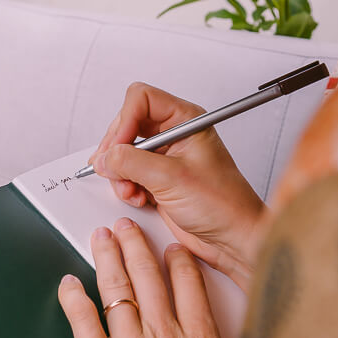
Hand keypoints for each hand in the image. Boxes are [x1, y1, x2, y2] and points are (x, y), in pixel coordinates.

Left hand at [58, 216, 234, 337]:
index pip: (190, 286)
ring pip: (118, 288)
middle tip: (127, 225)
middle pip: (149, 277)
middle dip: (137, 245)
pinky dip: (75, 298)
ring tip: (101, 238)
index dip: (178, 262)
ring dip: (107, 258)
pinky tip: (69, 284)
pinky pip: (84, 322)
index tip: (172, 248)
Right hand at [91, 82, 266, 290]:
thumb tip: (106, 157)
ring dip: (120, 172)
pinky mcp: (157, 178)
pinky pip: (127, 172)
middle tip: (117, 170)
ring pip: (123, 150)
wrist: (231, 238)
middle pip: (126, 124)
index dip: (125, 120)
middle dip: (118, 150)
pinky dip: (125, 185)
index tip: (119, 146)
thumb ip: (132, 162)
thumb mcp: (172, 178)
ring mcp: (164, 157)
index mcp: (186, 120)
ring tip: (131, 189)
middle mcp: (174, 134)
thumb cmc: (223, 204)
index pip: (141, 99)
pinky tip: (138, 197)